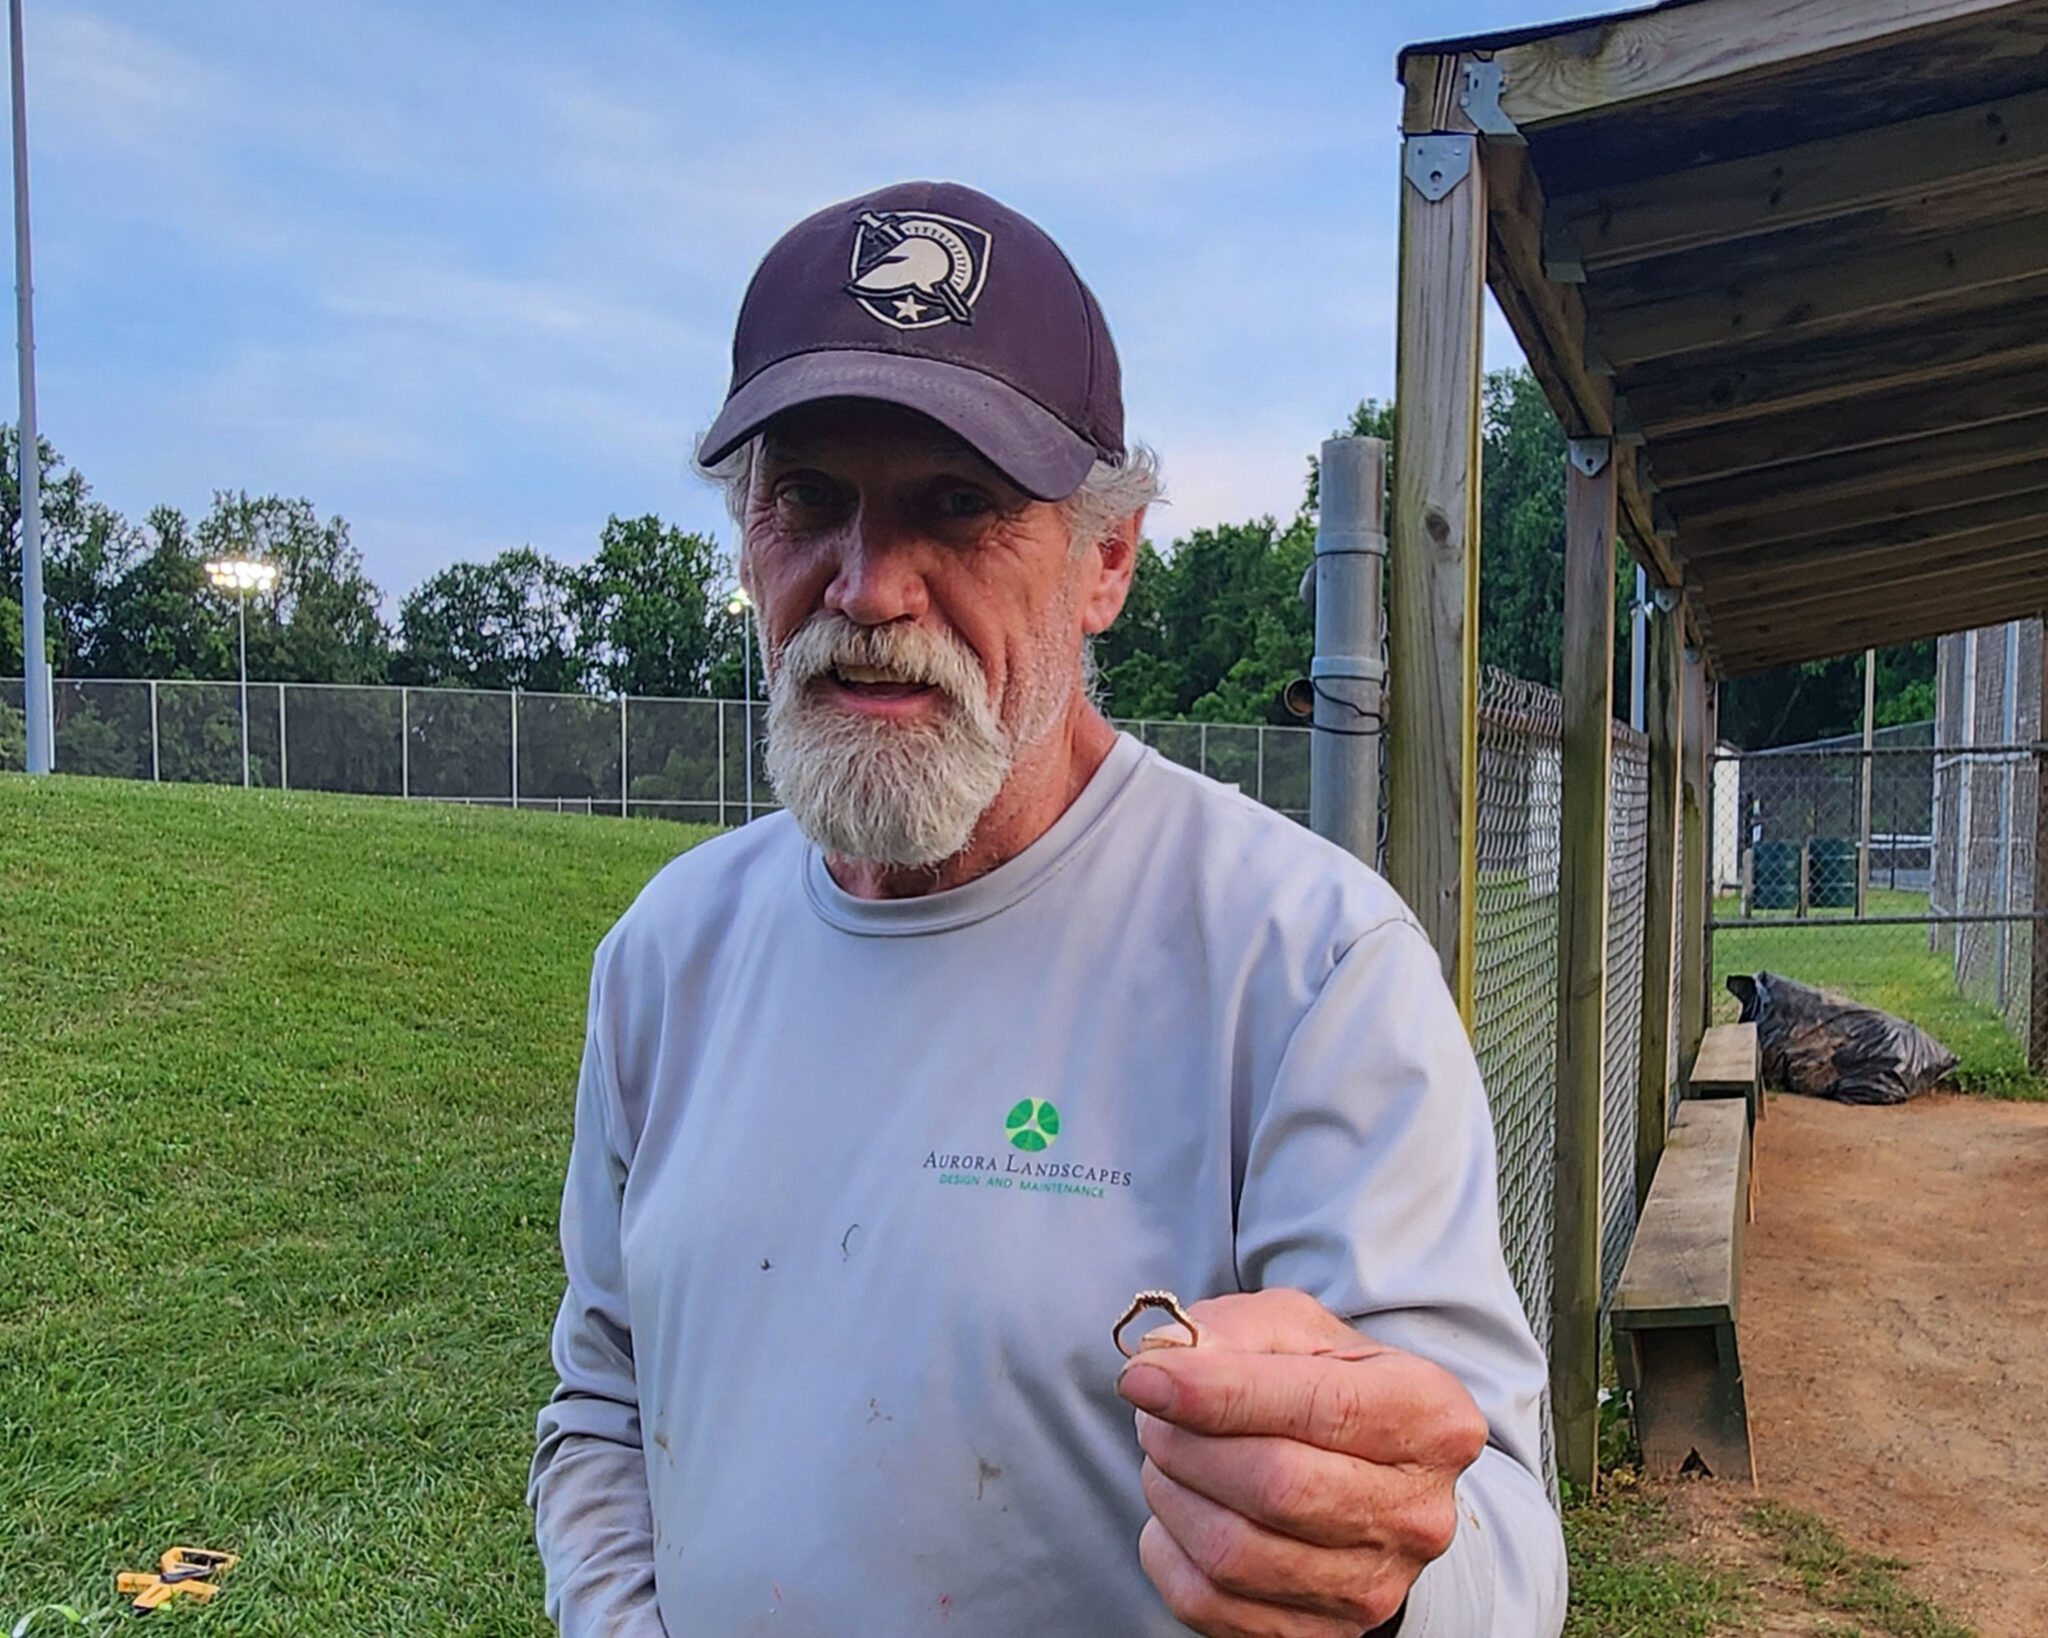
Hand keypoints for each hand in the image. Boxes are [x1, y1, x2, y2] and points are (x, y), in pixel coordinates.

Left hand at [1115, 1288, 1487, 1637]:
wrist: (1362, 1472)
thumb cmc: (1324, 1387)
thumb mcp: (1296, 1330)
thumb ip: (1233, 1330)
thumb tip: (1163, 1358)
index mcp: (1429, 1416)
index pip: (1321, 1408)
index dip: (1220, 1394)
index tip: (1144, 1378)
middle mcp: (1417, 1511)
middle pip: (1278, 1487)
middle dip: (1188, 1444)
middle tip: (1154, 1414)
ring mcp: (1375, 1585)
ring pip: (1233, 1553)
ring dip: (1171, 1494)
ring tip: (1170, 1457)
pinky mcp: (1323, 1634)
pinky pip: (1209, 1603)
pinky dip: (1170, 1550)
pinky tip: (1184, 1509)